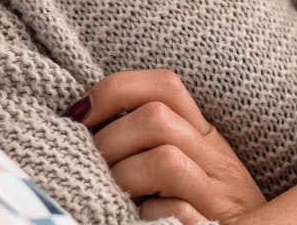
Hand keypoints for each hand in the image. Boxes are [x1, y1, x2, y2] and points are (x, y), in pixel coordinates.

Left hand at [68, 68, 267, 224]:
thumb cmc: (204, 209)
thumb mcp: (184, 164)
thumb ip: (148, 139)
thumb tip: (83, 122)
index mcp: (203, 134)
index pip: (165, 85)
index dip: (114, 90)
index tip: (80, 115)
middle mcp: (215, 157)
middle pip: (156, 119)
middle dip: (109, 139)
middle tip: (92, 166)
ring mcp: (216, 193)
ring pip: (164, 159)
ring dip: (124, 177)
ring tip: (114, 194)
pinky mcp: (215, 224)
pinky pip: (176, 209)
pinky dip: (150, 214)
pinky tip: (143, 219)